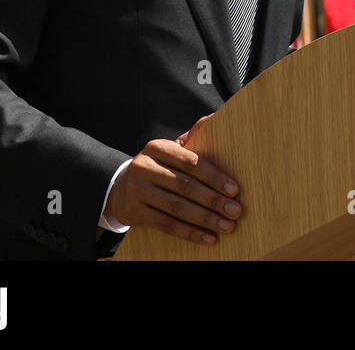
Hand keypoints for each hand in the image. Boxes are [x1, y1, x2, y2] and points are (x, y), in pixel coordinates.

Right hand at [104, 113, 241, 245]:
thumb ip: (192, 137)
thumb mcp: (170, 149)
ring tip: (227, 226)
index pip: (191, 162)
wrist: (119, 187)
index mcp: (157, 148)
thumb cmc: (157, 166)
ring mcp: (137, 191)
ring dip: (205, 219)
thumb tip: (215, 117)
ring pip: (177, 207)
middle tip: (236, 211)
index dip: (214, 176)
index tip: (234, 189)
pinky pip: (166, 225)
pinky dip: (189, 233)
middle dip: (214, 200)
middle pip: (185, 186)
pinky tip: (208, 238)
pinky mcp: (134, 212)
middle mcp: (144, 167)